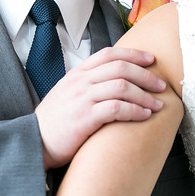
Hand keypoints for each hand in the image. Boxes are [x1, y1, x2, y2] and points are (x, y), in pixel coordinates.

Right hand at [35, 47, 166, 168]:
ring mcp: (81, 98)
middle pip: (120, 67)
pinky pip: (116, 108)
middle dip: (146, 75)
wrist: (33, 141)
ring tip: (157, 104)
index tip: (151, 60)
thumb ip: (86, 85)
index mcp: (76, 74)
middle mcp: (80, 82)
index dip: (133, 54)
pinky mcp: (84, 118)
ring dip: (145, 95)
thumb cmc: (53, 123)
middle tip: (161, 85)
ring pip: (122, 86)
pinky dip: (135, 110)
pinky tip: (144, 116)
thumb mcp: (67, 95)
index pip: (109, 54)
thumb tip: (112, 83)